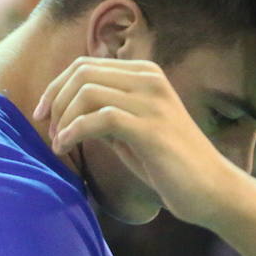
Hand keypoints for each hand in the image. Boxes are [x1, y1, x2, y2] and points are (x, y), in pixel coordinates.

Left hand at [33, 57, 234, 225]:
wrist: (212, 190)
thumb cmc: (171, 166)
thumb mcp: (133, 132)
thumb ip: (106, 114)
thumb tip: (67, 109)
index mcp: (146, 74)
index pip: (85, 64)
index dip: (56, 87)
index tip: (43, 114)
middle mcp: (150, 79)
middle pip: (82, 72)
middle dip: (55, 100)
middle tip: (48, 130)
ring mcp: (152, 101)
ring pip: (87, 91)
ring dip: (64, 118)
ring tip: (60, 144)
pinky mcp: (151, 128)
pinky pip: (99, 117)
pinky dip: (74, 131)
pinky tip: (67, 147)